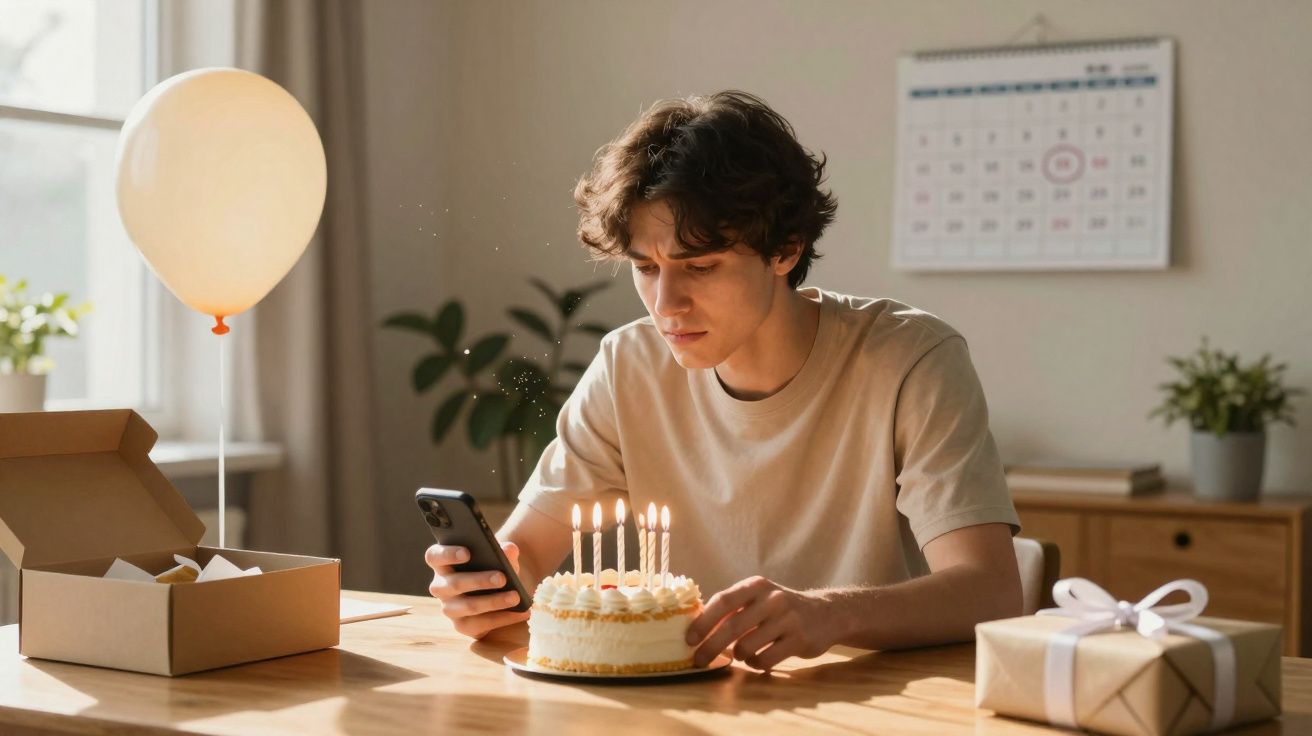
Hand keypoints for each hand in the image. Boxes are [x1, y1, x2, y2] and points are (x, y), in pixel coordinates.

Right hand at [425, 541, 529, 638]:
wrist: (499, 592)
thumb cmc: (493, 568)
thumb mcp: (500, 557)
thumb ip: (504, 551)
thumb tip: (509, 549)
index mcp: (443, 563)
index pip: (434, 556)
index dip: (448, 554)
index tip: (467, 553)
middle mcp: (441, 586)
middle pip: (454, 583)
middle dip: (479, 580)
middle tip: (502, 578)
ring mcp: (449, 608)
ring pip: (468, 606)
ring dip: (493, 602)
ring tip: (515, 597)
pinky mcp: (462, 625)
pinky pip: (480, 624)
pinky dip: (503, 618)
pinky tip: (520, 613)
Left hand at [685, 576, 830, 670]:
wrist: (827, 613)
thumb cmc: (782, 608)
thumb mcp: (760, 597)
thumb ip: (734, 607)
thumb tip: (697, 627)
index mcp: (756, 585)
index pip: (723, 601)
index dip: (703, 622)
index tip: (689, 639)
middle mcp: (772, 599)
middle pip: (731, 627)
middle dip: (710, 647)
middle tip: (698, 661)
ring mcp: (787, 619)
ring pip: (746, 647)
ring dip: (738, 655)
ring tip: (741, 654)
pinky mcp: (799, 640)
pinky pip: (764, 660)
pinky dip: (755, 664)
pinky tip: (758, 660)